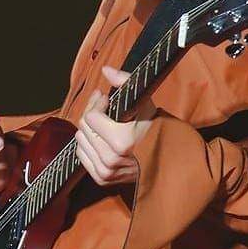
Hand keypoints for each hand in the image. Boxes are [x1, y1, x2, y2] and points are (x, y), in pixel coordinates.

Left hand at [74, 66, 155, 186]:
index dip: (97, 104)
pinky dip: (88, 144)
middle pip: (84, 128)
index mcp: (121, 142)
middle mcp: (111, 159)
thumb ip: (125, 82)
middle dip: (91, 113)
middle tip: (102, 106)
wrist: (167, 159)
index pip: (90, 117)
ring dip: (89, 129)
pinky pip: (82, 155)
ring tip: (103, 121)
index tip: (106, 99)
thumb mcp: (145, 102)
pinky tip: (101, 137)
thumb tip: (104, 70)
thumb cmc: (156, 128)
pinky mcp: (102, 179)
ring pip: (80, 141)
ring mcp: (105, 171)